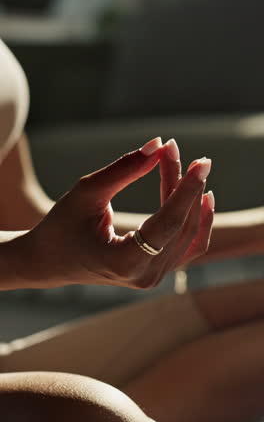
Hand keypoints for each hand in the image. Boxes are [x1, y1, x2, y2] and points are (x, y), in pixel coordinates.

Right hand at [23, 138, 213, 288]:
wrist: (50, 260)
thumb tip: (158, 144)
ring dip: (189, 199)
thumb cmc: (62, 226)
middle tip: (176, 150)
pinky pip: (188, 246)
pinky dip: (197, 222)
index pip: (168, 223)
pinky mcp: (156, 270)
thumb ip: (125, 169)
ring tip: (189, 167)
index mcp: (124, 262)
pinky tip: (203, 196)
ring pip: (187, 234)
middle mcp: (145, 276)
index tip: (200, 162)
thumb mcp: (88, 192)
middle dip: (183, 185)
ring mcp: (153, 277)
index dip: (186, 190)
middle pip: (179, 225)